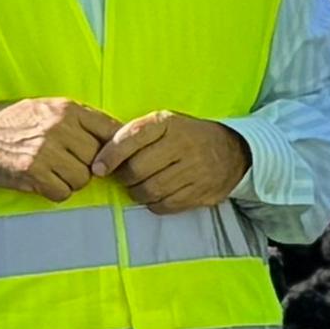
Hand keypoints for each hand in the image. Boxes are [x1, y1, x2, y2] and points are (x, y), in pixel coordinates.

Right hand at [0, 95, 108, 199]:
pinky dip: (56, 192)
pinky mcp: (34, 172)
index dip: (115, 146)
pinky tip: (43, 181)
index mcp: (67, 109)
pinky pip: (63, 192)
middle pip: (98, 158)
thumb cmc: (16, 122)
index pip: (110, 128)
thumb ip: (80, 119)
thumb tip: (116, 136)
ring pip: (82, 178)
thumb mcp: (48, 108)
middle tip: (69, 163)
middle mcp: (60, 127)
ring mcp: (47, 150)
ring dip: (71, 181)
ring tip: (54, 172)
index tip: (111, 156)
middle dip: (88, 165)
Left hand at [95, 111, 250, 215]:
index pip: (131, 137)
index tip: (98, 168)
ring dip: (136, 192)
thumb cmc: (187, 136)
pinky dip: (153, 203)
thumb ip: (135, 135)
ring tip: (139, 184)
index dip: (110, 155)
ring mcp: (193, 170)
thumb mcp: (164, 124)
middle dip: (123, 177)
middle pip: (137, 169)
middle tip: (124, 176)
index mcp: (168, 123)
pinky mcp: (199, 192)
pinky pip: (164, 205)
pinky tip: (156, 194)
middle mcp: (181, 144)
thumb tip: (101, 158)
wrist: (231, 152)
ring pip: (149, 190)